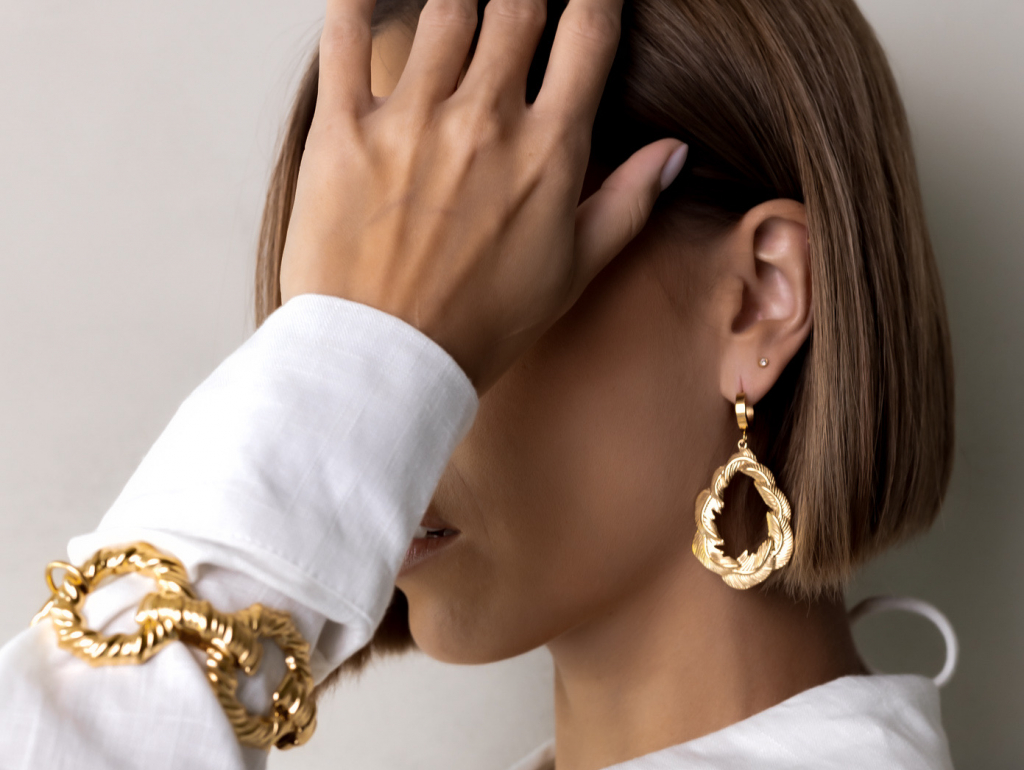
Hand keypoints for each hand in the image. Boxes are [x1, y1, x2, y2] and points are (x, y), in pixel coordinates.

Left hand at [279, 0, 685, 390]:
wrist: (389, 367)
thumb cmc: (481, 328)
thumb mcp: (571, 274)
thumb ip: (627, 203)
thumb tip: (674, 150)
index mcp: (548, 152)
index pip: (589, 31)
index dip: (593, 4)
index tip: (585, 7)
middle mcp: (484, 121)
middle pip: (516, 4)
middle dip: (523, 2)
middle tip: (516, 19)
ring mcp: (410, 119)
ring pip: (443, 7)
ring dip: (457, 7)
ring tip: (456, 31)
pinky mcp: (343, 129)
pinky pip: (346, 32)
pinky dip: (357, 2)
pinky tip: (369, 0)